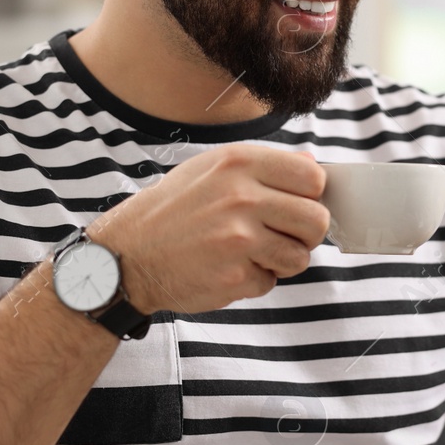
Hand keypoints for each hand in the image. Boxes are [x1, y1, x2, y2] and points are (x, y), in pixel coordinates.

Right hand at [87, 145, 328, 313]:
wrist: (127, 256)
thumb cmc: (174, 211)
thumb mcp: (212, 170)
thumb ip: (264, 167)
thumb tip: (313, 167)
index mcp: (239, 163)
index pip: (314, 179)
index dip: (312, 197)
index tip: (297, 206)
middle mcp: (241, 196)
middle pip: (317, 220)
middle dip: (306, 234)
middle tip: (283, 236)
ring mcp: (238, 238)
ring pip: (300, 257)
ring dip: (282, 261)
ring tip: (252, 253)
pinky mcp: (234, 276)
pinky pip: (270, 282)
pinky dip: (255, 280)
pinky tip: (228, 268)